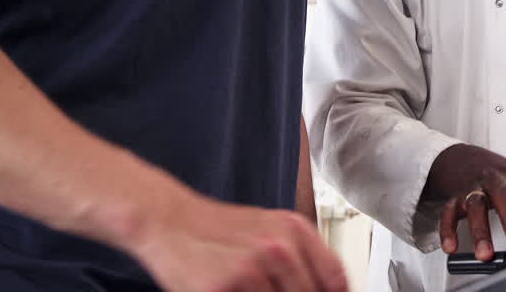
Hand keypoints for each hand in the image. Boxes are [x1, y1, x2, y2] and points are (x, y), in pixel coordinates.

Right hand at [129, 191, 347, 291]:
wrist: (170, 220)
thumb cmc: (220, 228)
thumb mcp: (269, 229)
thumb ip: (301, 256)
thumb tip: (330, 287)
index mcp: (294, 230)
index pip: (335, 278)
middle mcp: (277, 248)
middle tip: (271, 290)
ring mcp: (250, 270)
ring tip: (249, 288)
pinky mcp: (223, 288)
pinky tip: (233, 291)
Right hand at [424, 144, 505, 261]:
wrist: (463, 158)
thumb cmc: (498, 177)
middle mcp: (494, 179)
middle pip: (502, 194)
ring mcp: (472, 187)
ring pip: (475, 206)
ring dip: (480, 231)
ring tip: (485, 254)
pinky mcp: (454, 198)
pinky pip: (448, 214)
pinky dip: (448, 231)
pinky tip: (451, 247)